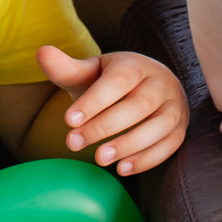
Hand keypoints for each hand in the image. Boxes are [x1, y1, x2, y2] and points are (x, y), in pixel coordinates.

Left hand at [40, 45, 188, 175]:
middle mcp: (160, 83)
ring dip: (128, 145)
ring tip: (99, 159)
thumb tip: (42, 52)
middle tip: (73, 143)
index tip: (68, 121)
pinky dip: (147, 159)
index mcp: (135, 65)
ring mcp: (174, 106)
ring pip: (157, 127)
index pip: (117, 82)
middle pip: (137, 106)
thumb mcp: (89, 73)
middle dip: (104, 127)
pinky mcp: (180, 128)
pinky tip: (123, 169)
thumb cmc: (110, 82)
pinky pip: (169, 145)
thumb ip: (67, 68)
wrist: (146, 87)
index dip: (94, 101)